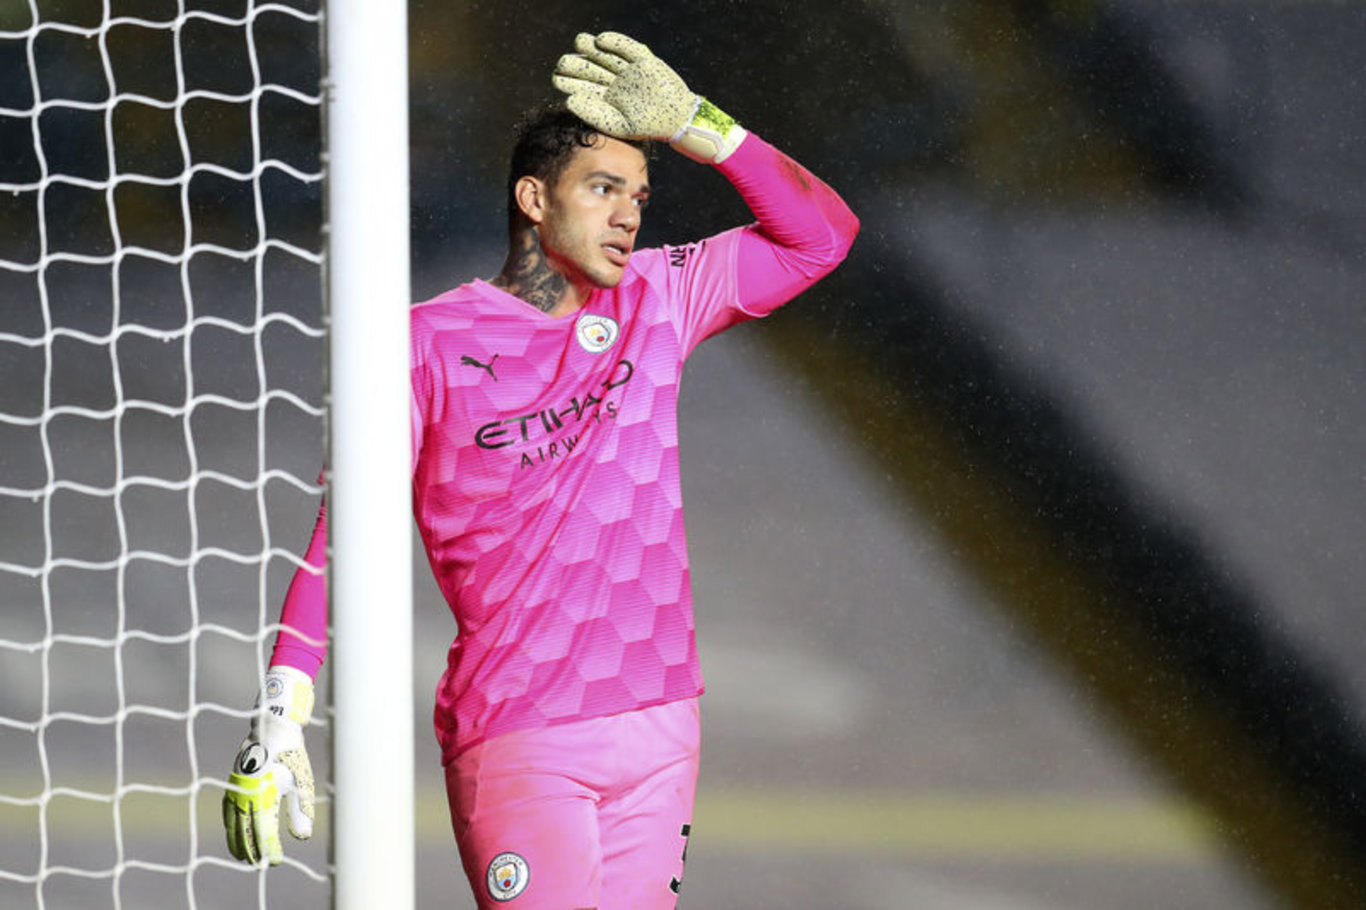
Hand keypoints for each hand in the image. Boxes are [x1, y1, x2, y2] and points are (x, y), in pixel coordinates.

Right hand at [222, 665, 315, 864]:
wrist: (273, 727)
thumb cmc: (292, 754)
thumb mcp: (301, 781)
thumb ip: (301, 810)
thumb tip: (303, 837)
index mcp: (263, 793)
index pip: (265, 830)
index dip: (269, 848)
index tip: (275, 861)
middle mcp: (246, 793)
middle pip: (246, 830)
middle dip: (253, 849)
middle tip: (261, 865)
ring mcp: (236, 788)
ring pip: (233, 822)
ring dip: (238, 841)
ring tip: (245, 857)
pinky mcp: (233, 782)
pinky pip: (227, 810)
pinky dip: (230, 825)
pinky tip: (234, 834)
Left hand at [552, 31, 746, 163]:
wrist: (677, 120)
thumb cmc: (647, 127)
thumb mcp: (616, 124)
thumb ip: (592, 114)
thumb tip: (568, 100)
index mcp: (606, 98)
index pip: (583, 86)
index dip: (569, 81)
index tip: (557, 78)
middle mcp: (615, 82)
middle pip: (591, 68)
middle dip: (577, 64)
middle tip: (563, 62)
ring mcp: (628, 70)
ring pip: (606, 56)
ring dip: (592, 48)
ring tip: (580, 42)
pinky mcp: (644, 60)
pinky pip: (627, 48)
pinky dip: (615, 42)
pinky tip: (600, 41)